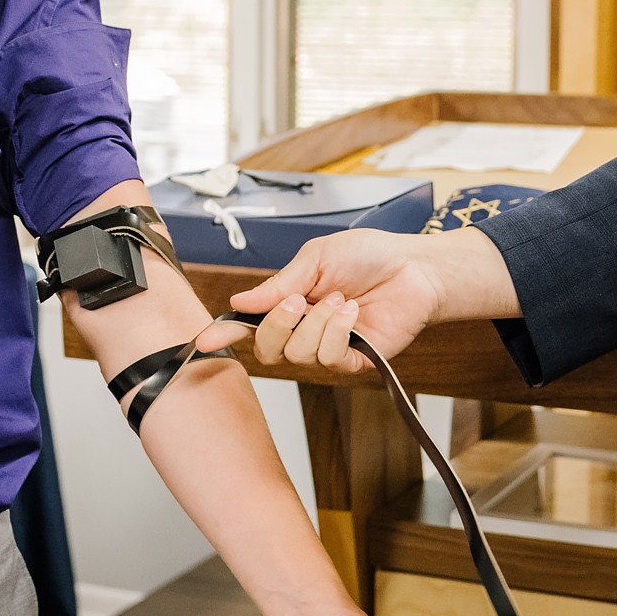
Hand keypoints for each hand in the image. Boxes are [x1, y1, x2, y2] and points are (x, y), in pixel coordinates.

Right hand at [224, 229, 466, 374]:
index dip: (225, 333)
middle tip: (300, 300)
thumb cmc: (368, 256)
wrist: (413, 268)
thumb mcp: (316, 258)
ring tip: (342, 300)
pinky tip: (352, 314)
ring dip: (318, 323)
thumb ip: (279, 284)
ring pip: (298, 354)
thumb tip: (239, 302)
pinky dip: (337, 333)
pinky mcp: (353, 359)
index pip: (249, 323)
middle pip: (267, 347)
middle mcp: (304, 328)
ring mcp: (328, 346)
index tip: (203, 341)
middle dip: (278, 324)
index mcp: (289, 302)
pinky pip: (328, 359)